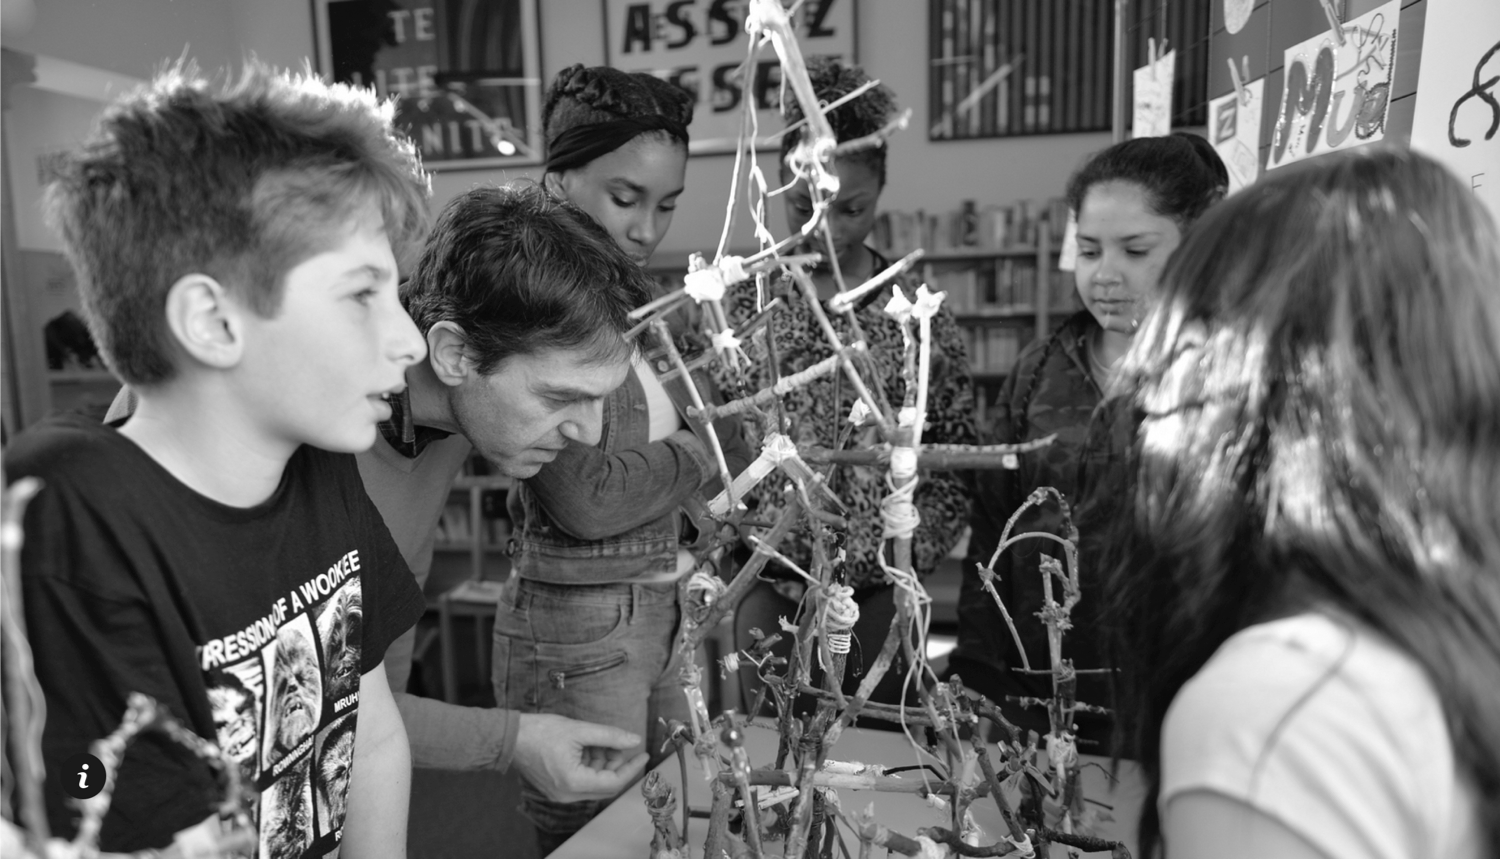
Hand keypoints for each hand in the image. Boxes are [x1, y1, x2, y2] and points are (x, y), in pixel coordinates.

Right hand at [512, 713, 649, 802]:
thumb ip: (610, 736)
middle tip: (619, 744)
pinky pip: (582, 781)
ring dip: (603, 763)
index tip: (643, 754)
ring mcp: (561, 793)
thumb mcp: (579, 729)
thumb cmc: (541, 731)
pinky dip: (590, 765)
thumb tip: (634, 741)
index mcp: (574, 782)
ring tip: (600, 741)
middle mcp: (568, 794)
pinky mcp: (557, 788)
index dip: (631, 768)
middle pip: (605, 785)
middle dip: (616, 764)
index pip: (613, 782)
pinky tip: (589, 747)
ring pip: (594, 783)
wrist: (510, 737)